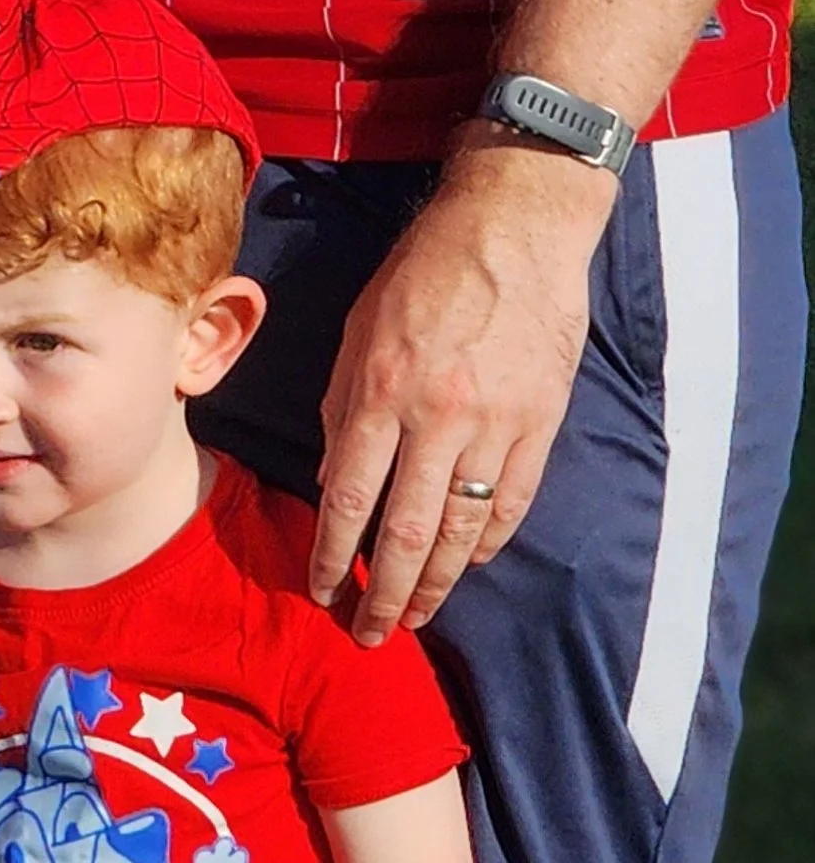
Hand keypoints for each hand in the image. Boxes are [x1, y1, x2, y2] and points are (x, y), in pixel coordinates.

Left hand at [310, 140, 613, 640]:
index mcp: (382, 390)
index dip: (331, 554)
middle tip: (369, 634)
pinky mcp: (541, 423)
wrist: (514, 229)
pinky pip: (511, 501)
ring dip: (437, 584)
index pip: (349, 497)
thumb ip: (344, 409)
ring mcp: (495, 424)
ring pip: (462, 529)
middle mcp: (438, 416)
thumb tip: (337, 484)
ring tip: (417, 617)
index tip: (321, 590)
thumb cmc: (425, 273)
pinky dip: (487, 541)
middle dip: (384, 593)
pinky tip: (468, 564)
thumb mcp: (361, 330)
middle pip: (406, 531)